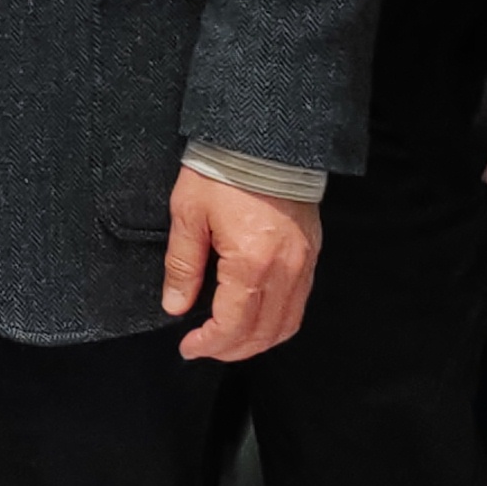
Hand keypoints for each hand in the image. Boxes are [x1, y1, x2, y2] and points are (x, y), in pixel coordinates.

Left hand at [164, 167, 319, 362]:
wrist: (264, 137)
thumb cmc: (222, 170)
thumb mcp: (188, 214)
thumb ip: (182, 266)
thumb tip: (175, 306)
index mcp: (252, 263)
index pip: (233, 325)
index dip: (210, 344)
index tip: (188, 347)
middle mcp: (285, 270)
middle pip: (264, 333)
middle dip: (232, 349)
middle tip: (204, 347)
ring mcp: (303, 263)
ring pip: (287, 323)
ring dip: (258, 340)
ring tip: (228, 340)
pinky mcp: (311, 252)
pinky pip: (298, 302)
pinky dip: (277, 321)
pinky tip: (255, 316)